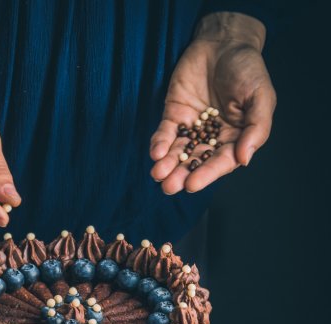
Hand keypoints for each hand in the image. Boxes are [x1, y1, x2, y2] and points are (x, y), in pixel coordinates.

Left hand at [150, 12, 275, 193]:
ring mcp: (192, 128)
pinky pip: (165, 133)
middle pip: (195, 162)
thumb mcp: (261, 96)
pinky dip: (159, 143)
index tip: (192, 185)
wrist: (224, 43)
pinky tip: (155, 153)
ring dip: (167, 165)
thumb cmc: (248, 70)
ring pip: (178, 152)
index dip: (206, 174)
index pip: (220, 162)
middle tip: (168, 187)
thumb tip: (244, 160)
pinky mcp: (174, 116)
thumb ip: (256, 128)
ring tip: (158, 174)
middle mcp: (212, 138)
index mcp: (235, 139)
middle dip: (181, 175)